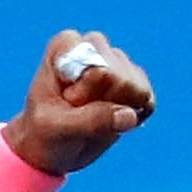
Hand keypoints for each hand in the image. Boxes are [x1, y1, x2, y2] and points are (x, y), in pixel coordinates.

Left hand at [1, 28, 155, 175]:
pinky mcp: (134, 81)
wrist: (51, 146)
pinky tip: (109, 118)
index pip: (96, 67)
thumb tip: (129, 115)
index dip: (85, 93)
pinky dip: (131, 116)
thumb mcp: (57, 128)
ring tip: (90, 113)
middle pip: (120, 78)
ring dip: (117, 110)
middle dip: (102, 103)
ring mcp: (116, 61)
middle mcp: (94, 46)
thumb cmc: (44, 132)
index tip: (67, 100)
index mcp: (66, 45)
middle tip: (77, 110)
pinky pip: (146, 100)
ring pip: (136, 89)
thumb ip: (91, 119)